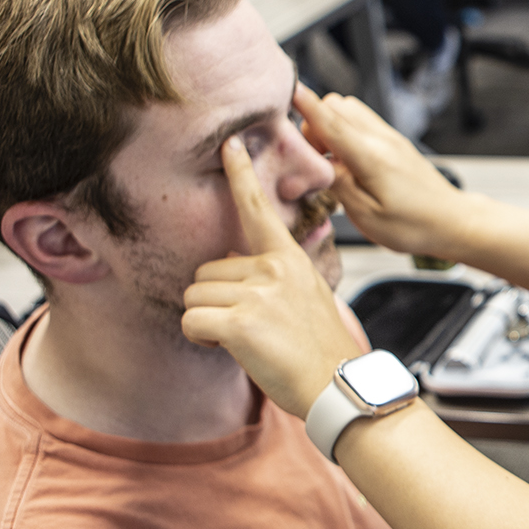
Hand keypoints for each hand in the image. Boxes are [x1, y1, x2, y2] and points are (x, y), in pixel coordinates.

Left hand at [182, 135, 363, 418]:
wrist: (338, 384)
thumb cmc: (319, 348)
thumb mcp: (306, 296)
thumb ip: (271, 275)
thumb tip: (230, 268)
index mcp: (290, 259)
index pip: (259, 211)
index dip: (241, 175)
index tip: (230, 145)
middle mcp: (273, 268)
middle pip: (206, 271)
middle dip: (214, 301)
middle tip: (251, 326)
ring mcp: (257, 293)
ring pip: (194, 297)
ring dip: (207, 322)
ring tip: (247, 339)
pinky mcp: (239, 322)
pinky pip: (191, 322)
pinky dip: (202, 339)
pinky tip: (233, 349)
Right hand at [294, 85, 482, 260]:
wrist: (452, 221)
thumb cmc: (414, 225)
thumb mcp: (366, 215)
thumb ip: (336, 184)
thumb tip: (313, 166)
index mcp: (370, 156)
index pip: (331, 121)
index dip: (306, 106)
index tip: (287, 92)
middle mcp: (381, 139)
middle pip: (337, 106)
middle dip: (314, 124)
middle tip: (313, 158)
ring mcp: (389, 137)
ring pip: (349, 110)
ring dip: (330, 127)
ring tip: (330, 162)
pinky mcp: (394, 142)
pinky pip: (363, 122)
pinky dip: (346, 132)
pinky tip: (346, 161)